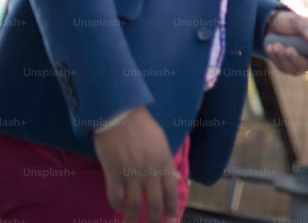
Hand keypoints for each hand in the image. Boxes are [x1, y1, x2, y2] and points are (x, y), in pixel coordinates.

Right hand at [93, 107, 178, 222]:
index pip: (171, 191)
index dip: (172, 208)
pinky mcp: (113, 173)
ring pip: (133, 205)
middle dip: (154, 219)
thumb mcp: (161, 142)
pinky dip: (116, 206)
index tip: (172, 219)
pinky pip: (115, 196)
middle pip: (154, 202)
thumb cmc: (142, 126)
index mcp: (163, 162)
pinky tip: (117, 208)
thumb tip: (175, 178)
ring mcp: (131, 173)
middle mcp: (149, 170)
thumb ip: (167, 162)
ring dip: (132, 219)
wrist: (120, 115)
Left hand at [263, 10, 307, 73]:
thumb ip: (306, 29)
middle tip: (288, 49)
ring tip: (276, 45)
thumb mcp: (298, 22)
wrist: (272, 25)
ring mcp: (299, 64)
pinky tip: (270, 48)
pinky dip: (275, 58)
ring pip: (295, 70)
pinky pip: (282, 68)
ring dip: (284, 59)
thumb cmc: (290, 22)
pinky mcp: (287, 67)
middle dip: (297, 59)